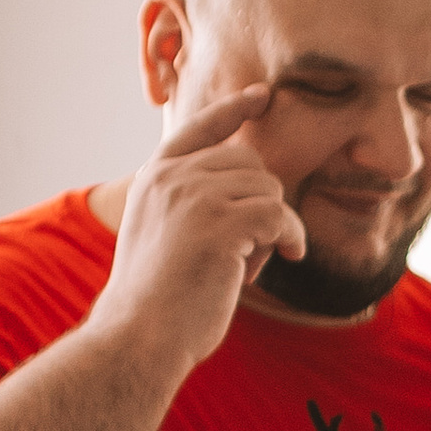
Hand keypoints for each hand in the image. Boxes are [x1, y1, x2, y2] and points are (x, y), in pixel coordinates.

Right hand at [90, 87, 302, 379]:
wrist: (139, 335)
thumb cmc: (156, 300)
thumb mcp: (161, 234)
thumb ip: (190, 203)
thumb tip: (248, 188)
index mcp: (154, 178)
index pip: (199, 128)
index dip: (233, 110)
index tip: (263, 95)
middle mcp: (172, 177)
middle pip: (249, 162)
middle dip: (260, 204)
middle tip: (245, 252)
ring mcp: (194, 196)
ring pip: (268, 188)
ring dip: (272, 228)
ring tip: (245, 265)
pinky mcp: (220, 223)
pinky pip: (281, 214)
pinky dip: (292, 236)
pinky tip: (288, 256)